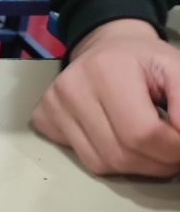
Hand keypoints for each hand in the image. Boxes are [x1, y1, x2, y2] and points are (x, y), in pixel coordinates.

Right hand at [31, 19, 179, 176]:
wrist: (104, 45)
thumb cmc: (142, 58)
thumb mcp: (176, 68)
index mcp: (105, 69)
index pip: (142, 133)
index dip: (173, 149)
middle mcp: (70, 88)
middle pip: (121, 154)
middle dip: (157, 163)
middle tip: (174, 152)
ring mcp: (52, 106)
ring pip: (102, 164)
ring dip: (136, 166)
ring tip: (150, 149)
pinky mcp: (44, 119)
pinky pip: (84, 159)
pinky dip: (110, 161)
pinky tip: (119, 141)